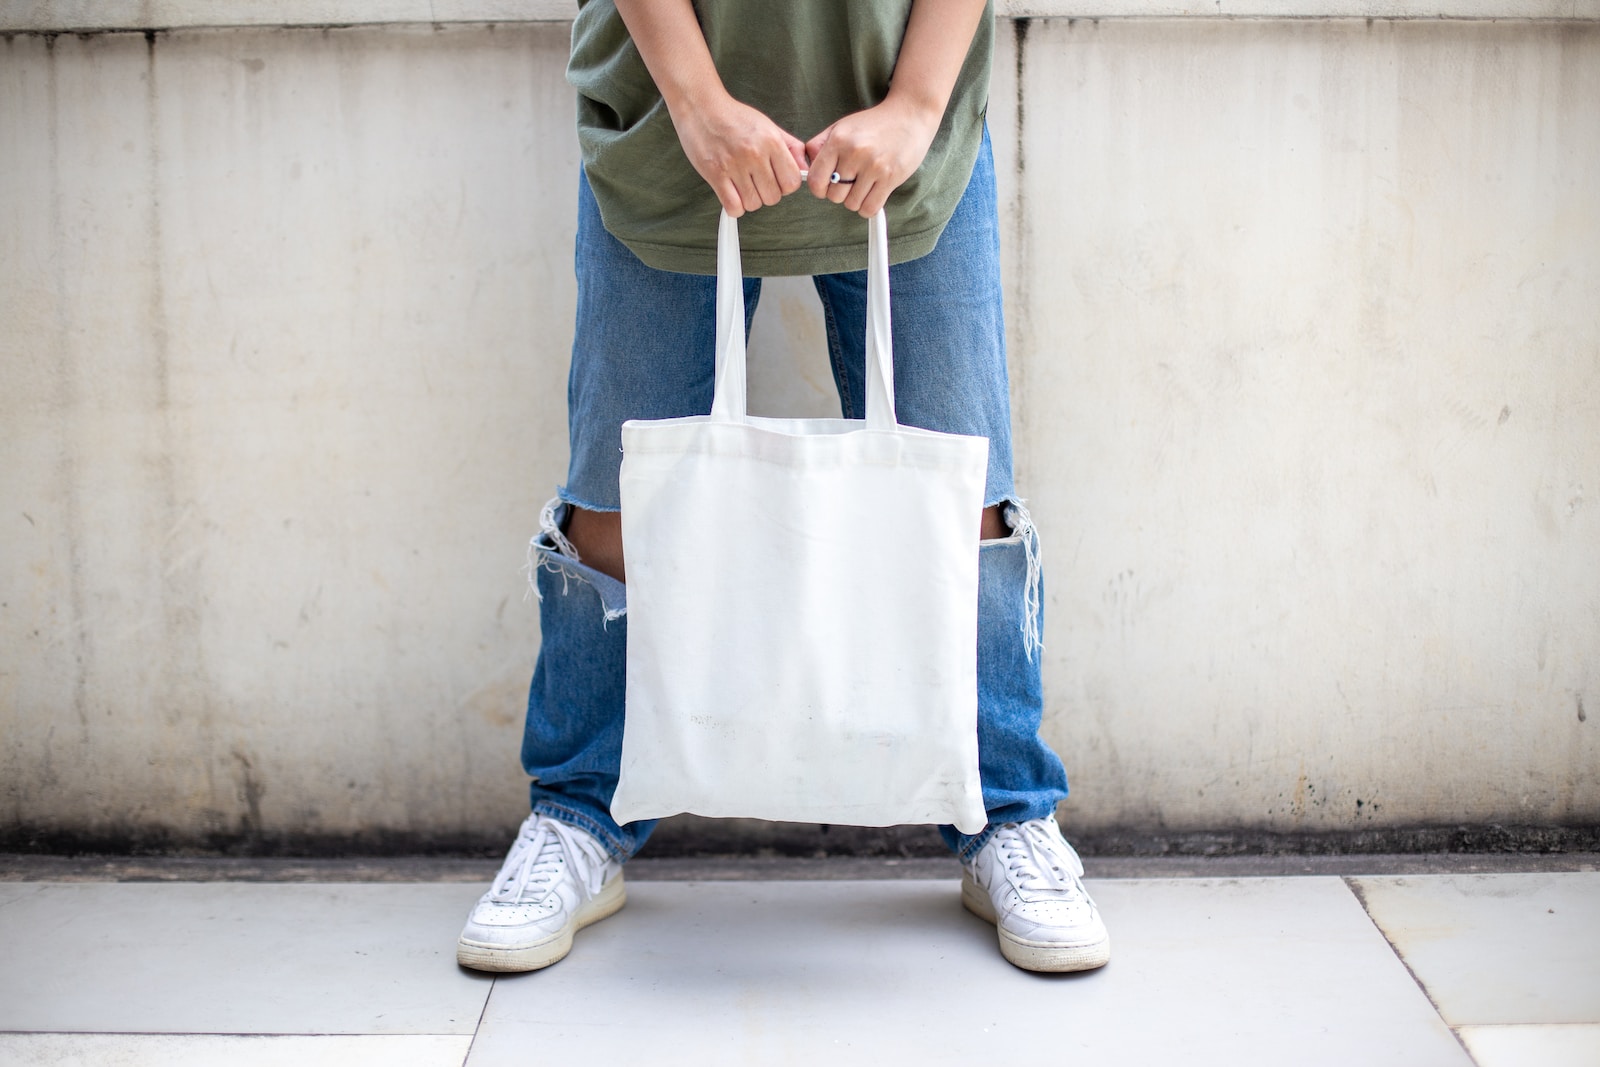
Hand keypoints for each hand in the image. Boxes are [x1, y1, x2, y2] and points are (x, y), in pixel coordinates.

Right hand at [675, 91, 808, 217]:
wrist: (700, 107)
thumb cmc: (733, 117)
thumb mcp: (768, 126)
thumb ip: (790, 147)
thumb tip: (804, 168)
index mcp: (771, 141)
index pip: (792, 182)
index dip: (785, 186)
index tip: (776, 180)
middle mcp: (754, 153)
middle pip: (773, 197)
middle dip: (766, 193)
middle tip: (756, 181)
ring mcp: (734, 165)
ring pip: (753, 204)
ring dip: (749, 199)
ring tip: (742, 184)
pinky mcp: (715, 174)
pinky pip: (733, 207)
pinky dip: (734, 206)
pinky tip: (732, 193)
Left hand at [803, 96, 941, 216]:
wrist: (909, 115)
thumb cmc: (873, 124)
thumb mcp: (841, 127)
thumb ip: (819, 146)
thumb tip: (807, 167)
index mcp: (838, 140)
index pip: (816, 180)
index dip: (819, 188)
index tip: (827, 185)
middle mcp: (854, 153)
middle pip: (834, 196)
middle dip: (840, 193)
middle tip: (851, 182)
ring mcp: (874, 166)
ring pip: (852, 204)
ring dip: (856, 199)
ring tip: (864, 184)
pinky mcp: (891, 177)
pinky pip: (870, 208)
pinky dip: (868, 207)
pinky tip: (873, 193)